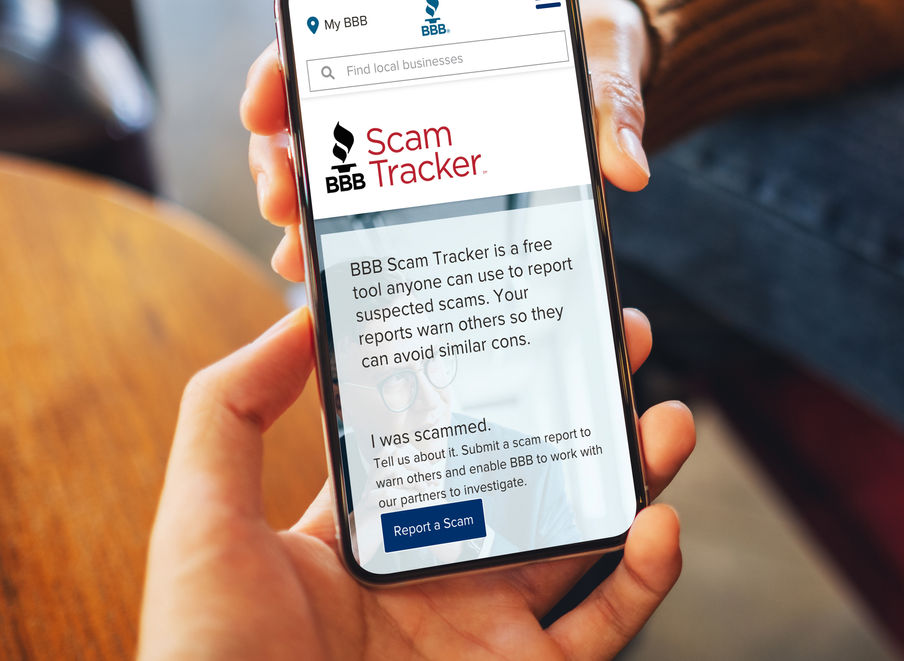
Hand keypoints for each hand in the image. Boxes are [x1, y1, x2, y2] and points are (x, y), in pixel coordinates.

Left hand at [138, 307, 693, 659]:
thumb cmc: (208, 659)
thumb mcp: (202, 522)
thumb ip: (231, 412)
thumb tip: (296, 320)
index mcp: (371, 527)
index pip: (446, 431)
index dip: (492, 371)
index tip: (522, 313)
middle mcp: (440, 568)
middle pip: (533, 472)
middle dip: (582, 405)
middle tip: (621, 341)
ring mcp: (488, 625)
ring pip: (586, 537)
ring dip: (636, 475)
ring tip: (666, 419)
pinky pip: (606, 624)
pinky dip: (645, 575)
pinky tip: (659, 523)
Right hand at [241, 0, 651, 281]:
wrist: (612, 60)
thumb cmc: (596, 41)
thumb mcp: (606, 60)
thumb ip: (611, 104)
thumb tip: (627, 168)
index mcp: (425, 38)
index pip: (325, 43)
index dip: (280, 74)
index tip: (264, 106)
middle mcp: (402, 92)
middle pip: (311, 121)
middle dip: (284, 162)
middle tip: (283, 201)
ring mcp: (411, 139)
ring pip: (332, 174)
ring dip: (307, 212)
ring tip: (299, 252)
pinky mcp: (432, 182)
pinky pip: (376, 210)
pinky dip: (348, 238)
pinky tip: (335, 275)